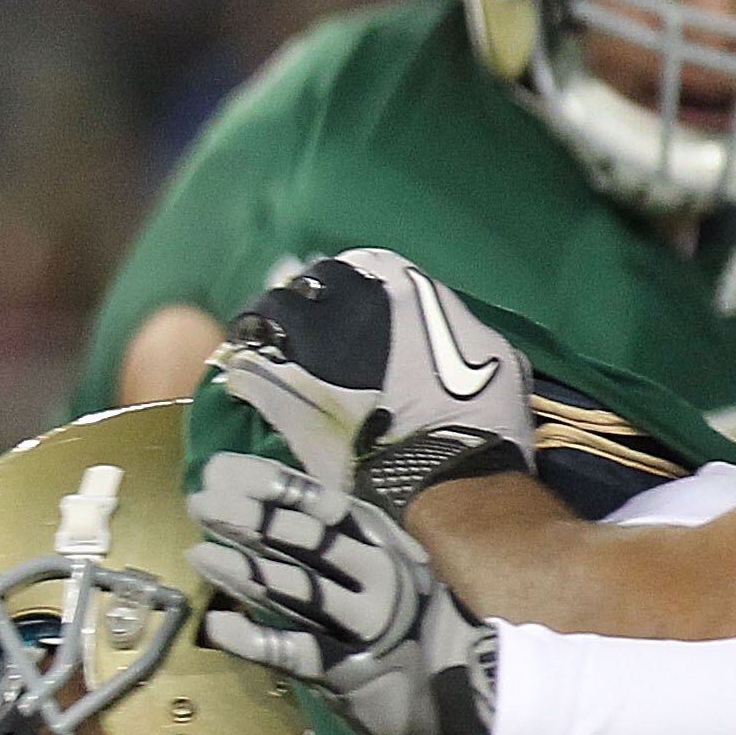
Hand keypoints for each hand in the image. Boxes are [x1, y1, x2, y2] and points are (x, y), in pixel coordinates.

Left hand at [190, 454, 499, 734]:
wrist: (467, 692)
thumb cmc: (406, 626)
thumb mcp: (372, 573)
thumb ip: (321, 546)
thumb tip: (256, 508)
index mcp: (380, 544)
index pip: (322, 504)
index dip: (271, 485)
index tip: (221, 469)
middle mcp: (377, 576)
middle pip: (309, 540)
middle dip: (254, 518)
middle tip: (201, 501)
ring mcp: (366, 624)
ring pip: (300, 590)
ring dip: (248, 571)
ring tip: (200, 554)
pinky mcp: (350, 673)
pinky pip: (297, 652)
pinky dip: (255, 640)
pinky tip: (218, 625)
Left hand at [214, 247, 537, 504]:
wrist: (445, 470)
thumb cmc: (482, 415)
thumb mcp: (491, 354)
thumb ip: (455, 329)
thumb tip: (446, 331)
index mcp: (407, 292)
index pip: (359, 264)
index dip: (344, 282)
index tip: (338, 297)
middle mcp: (354, 310)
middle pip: (306, 285)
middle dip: (298, 299)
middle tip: (294, 319)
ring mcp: (313, 350)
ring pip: (268, 316)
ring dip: (262, 326)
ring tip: (259, 340)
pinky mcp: (284, 394)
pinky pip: (246, 367)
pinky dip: (243, 369)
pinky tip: (244, 376)